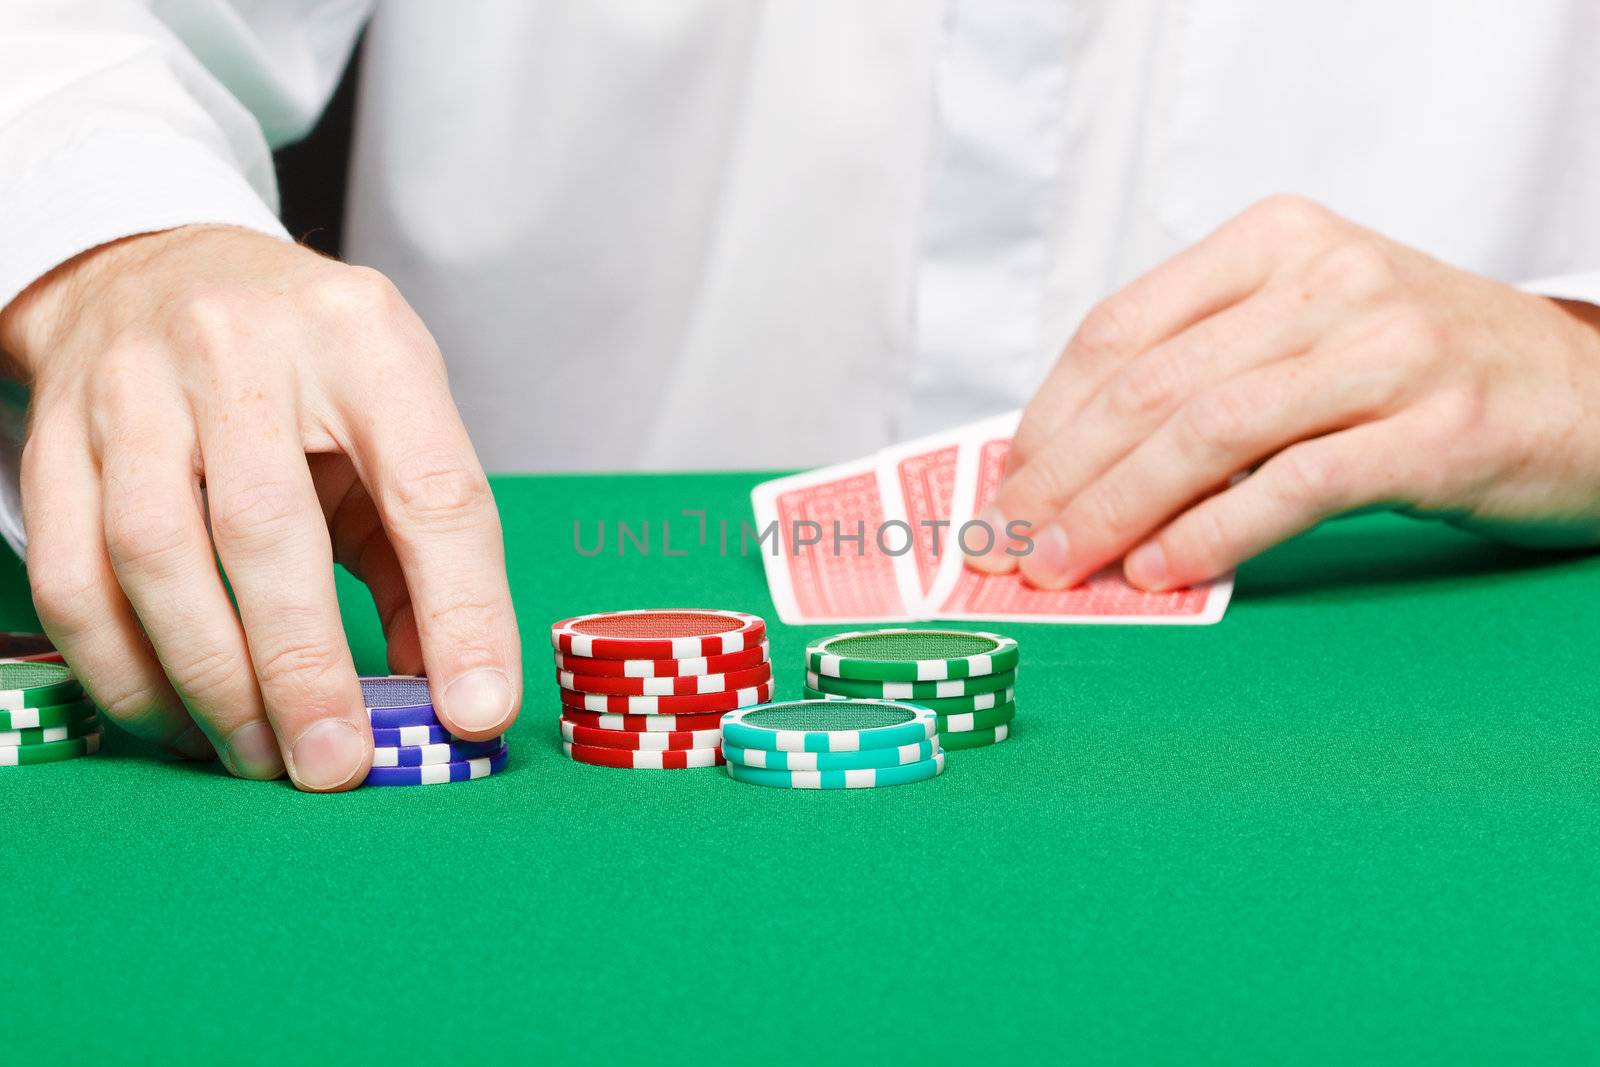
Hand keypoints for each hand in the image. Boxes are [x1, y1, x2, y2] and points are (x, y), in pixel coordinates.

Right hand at [0, 226, 520, 789]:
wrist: (158, 267)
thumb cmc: (307, 369)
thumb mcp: (395, 420)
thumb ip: (424, 552)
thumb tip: (452, 698)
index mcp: (366, 343)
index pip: (431, 487)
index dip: (462, 610)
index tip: (476, 710)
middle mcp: (245, 349)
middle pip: (268, 529)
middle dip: (305, 668)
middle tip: (335, 766)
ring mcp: (135, 386)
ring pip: (154, 555)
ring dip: (209, 680)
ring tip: (259, 756)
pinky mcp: (57, 432)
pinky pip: (71, 573)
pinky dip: (120, 666)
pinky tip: (172, 714)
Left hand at [965, 195, 1599, 589]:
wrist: (1587, 392)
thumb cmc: (1418, 370)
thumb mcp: (1303, 333)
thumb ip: (1199, 370)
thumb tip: (1066, 460)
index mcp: (1276, 243)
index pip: (1123, 327)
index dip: (1049, 415)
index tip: (1007, 485)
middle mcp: (1329, 280)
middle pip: (1154, 385)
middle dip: (1067, 476)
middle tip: (1017, 545)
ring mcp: (1390, 350)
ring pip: (1210, 433)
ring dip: (1118, 510)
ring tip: (1069, 567)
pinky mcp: (1441, 429)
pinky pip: (1295, 485)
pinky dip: (1213, 533)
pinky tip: (1163, 568)